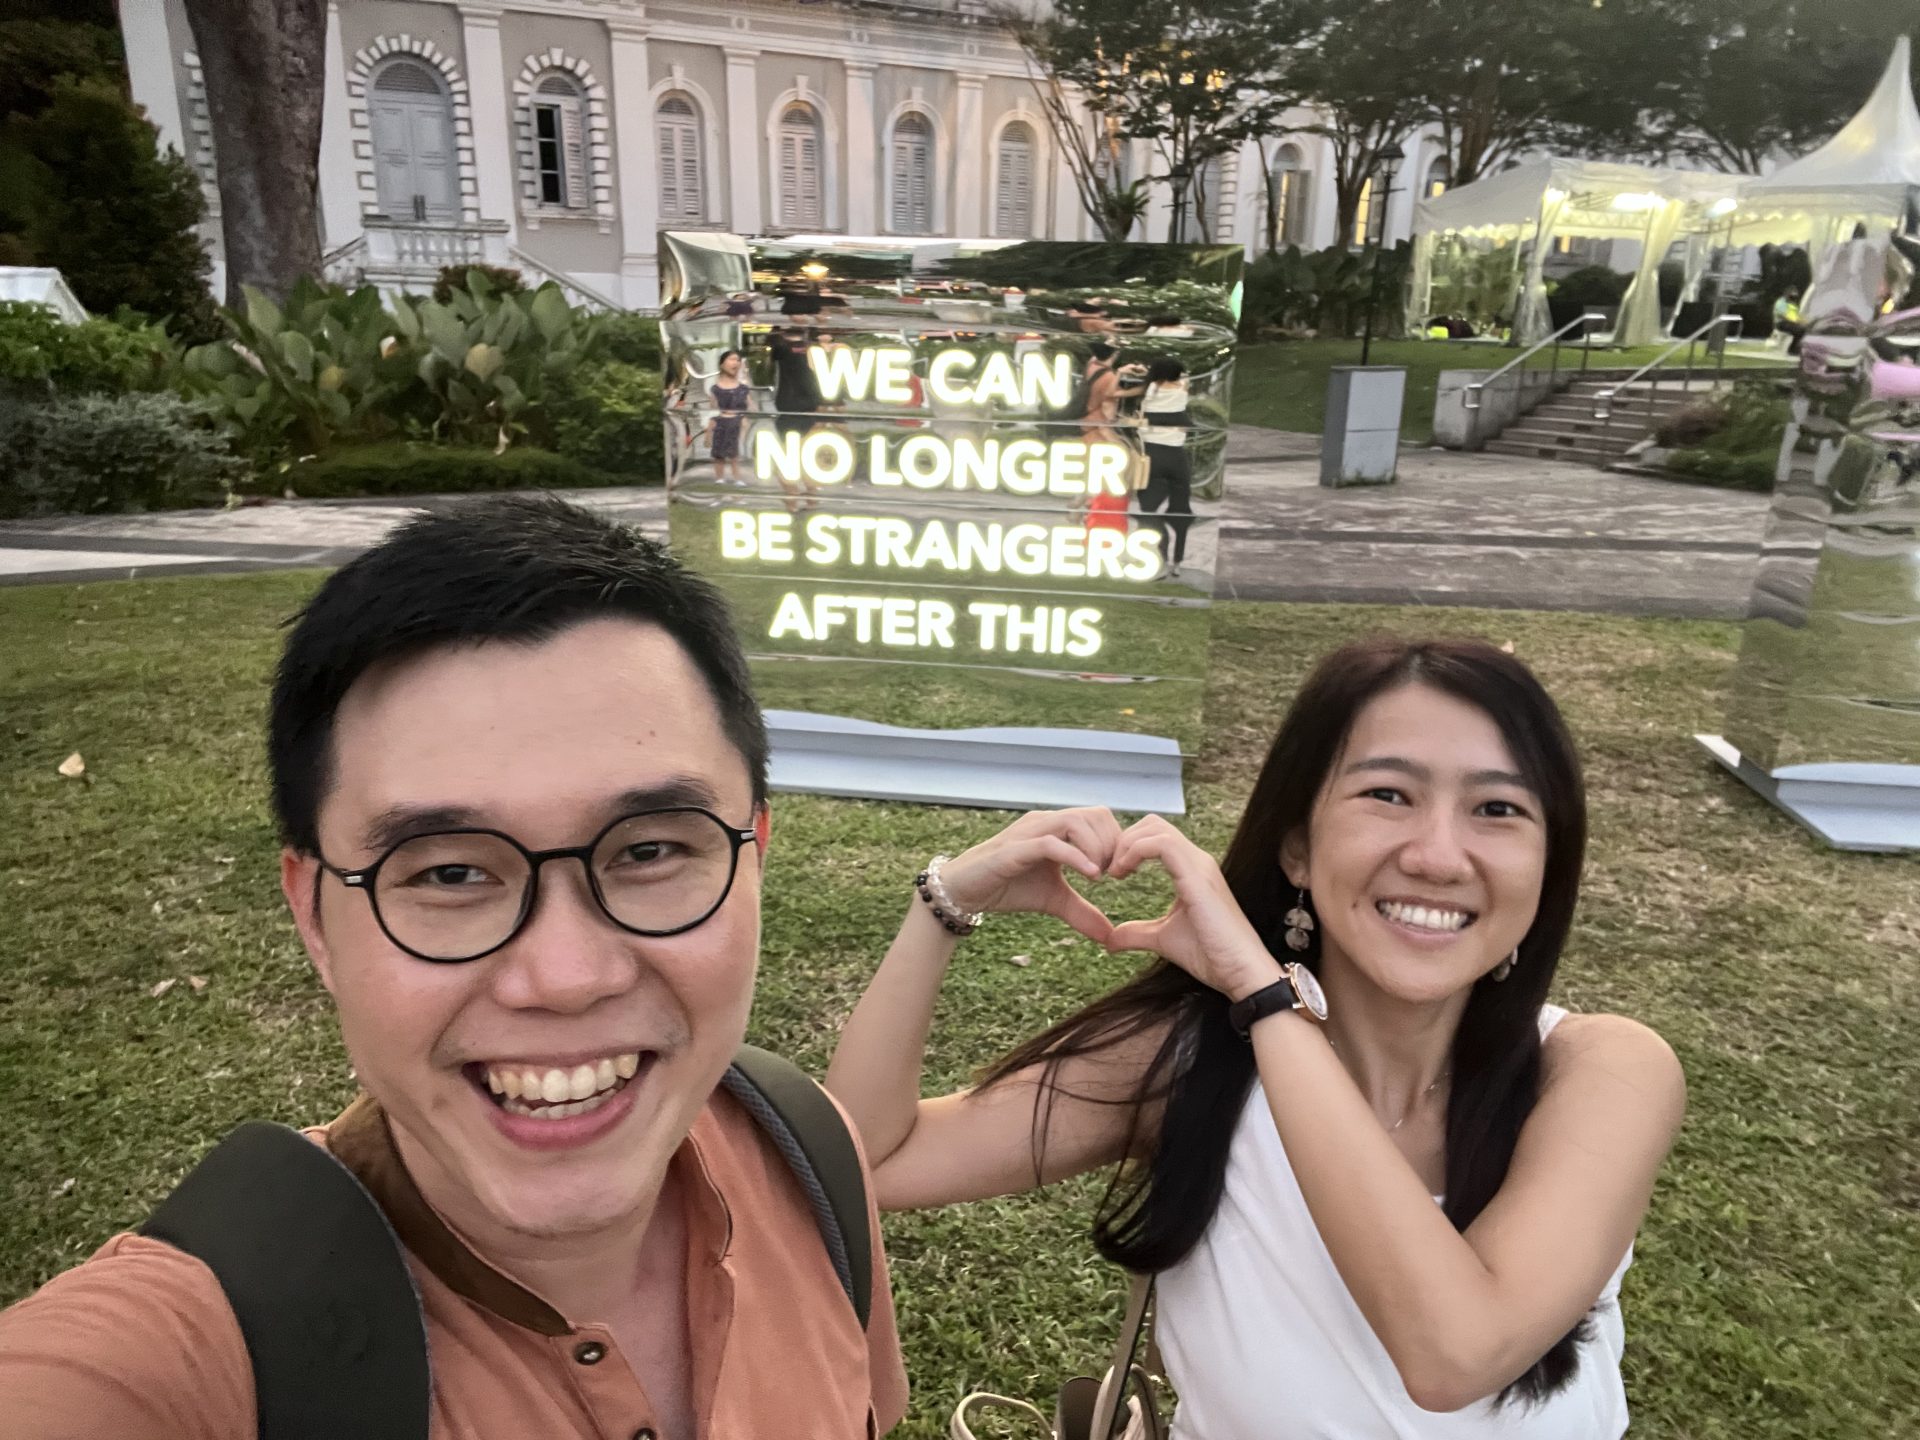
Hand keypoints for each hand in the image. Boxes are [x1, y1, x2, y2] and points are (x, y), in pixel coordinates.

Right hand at [937, 808, 1121, 944]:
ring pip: (1076, 822)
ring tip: (1099, 877)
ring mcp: (1030, 833)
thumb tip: (1110, 936)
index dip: (1117, 841)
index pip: (1100, 817)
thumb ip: (1082, 912)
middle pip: (1095, 814)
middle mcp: (1046, 822)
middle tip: (1113, 875)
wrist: (965, 891)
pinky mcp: (1015, 849)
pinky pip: (1051, 843)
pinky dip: (1076, 857)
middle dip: (1112, 844)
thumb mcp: (1054, 900)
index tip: (1121, 872)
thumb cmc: (1008, 887)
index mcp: (1057, 828)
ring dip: (1096, 848)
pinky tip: (1091, 877)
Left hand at [1104, 816, 1278, 1000]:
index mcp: (1191, 870)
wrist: (1241, 971)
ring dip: (1126, 844)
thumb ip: (1137, 934)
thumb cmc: (1211, 955)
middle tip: (1109, 870)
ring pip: (1156, 828)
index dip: (1127, 847)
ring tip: (1115, 872)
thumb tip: (1109, 940)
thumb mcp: (1163, 939)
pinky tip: (1123, 874)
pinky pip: (1161, 844)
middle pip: (1153, 824)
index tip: (1111, 873)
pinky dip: (1135, 851)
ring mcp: (1199, 865)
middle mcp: (1196, 861)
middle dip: (1123, 840)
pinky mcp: (1197, 876)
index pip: (1155, 835)